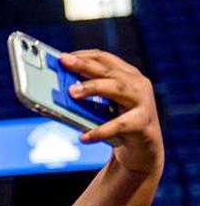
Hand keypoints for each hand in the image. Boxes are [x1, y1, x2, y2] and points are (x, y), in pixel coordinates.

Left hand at [61, 50, 163, 175]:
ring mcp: (143, 103)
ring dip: (93, 88)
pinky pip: (118, 125)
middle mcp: (138, 84)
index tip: (64, 56)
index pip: (105, 59)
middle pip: (109, 71)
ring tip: (72, 92)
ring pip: (117, 89)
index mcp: (128, 75)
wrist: (144, 149)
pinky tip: (84, 137)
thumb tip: (61, 90)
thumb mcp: (106, 105)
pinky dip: (99, 131)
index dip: (84, 56)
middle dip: (85, 65)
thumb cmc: (120, 122)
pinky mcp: (142, 123)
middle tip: (64, 62)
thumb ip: (91, 95)